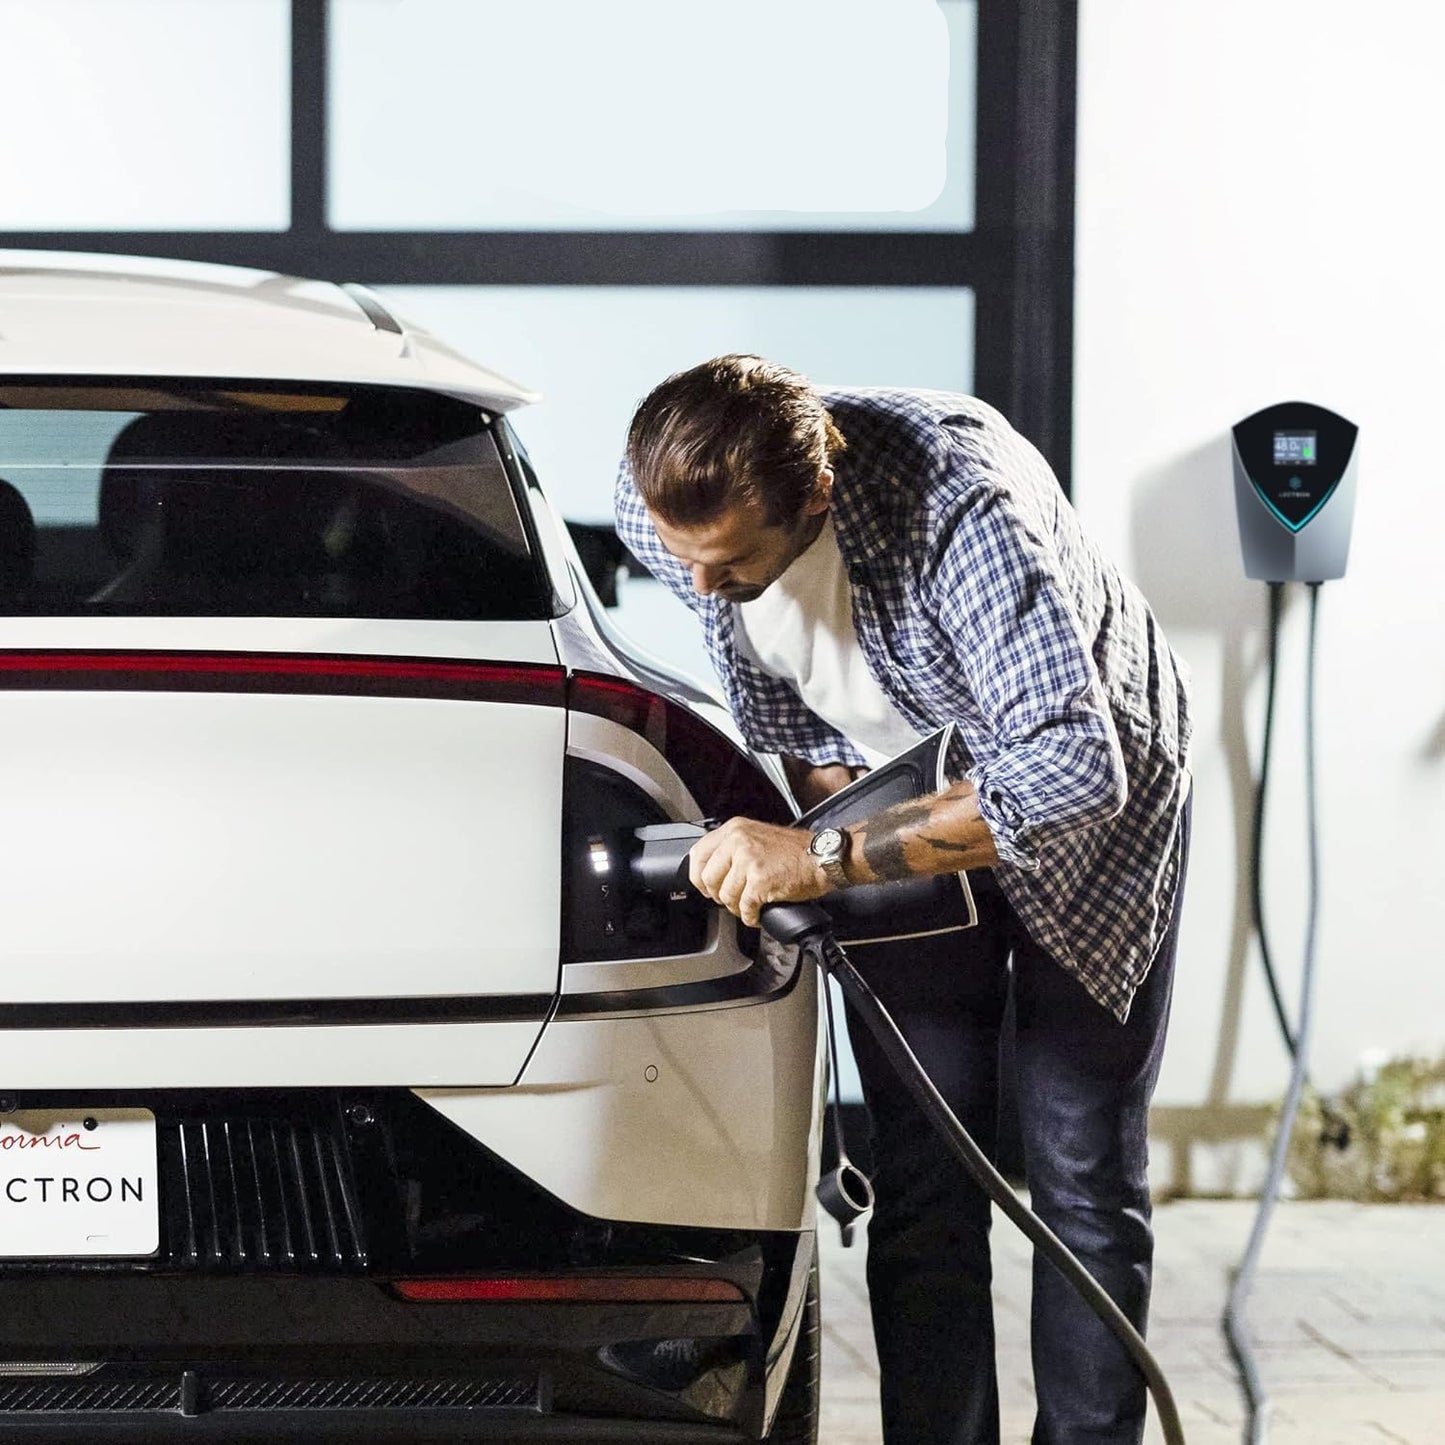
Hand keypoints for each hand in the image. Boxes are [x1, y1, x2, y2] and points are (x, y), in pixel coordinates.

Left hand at [688, 817, 828, 927]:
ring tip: (749, 905)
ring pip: (725, 896)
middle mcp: (738, 841)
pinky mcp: (760, 880)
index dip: (699, 877)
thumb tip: (714, 871)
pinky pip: (744, 907)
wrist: (822, 857)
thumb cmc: (796, 851)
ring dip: (736, 907)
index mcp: (734, 829)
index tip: (707, 887)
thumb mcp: (757, 836)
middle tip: (732, 898)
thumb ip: (733, 848)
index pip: (697, 854)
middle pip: (707, 878)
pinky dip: (750, 916)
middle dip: (718, 895)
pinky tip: (758, 913)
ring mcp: (748, 860)